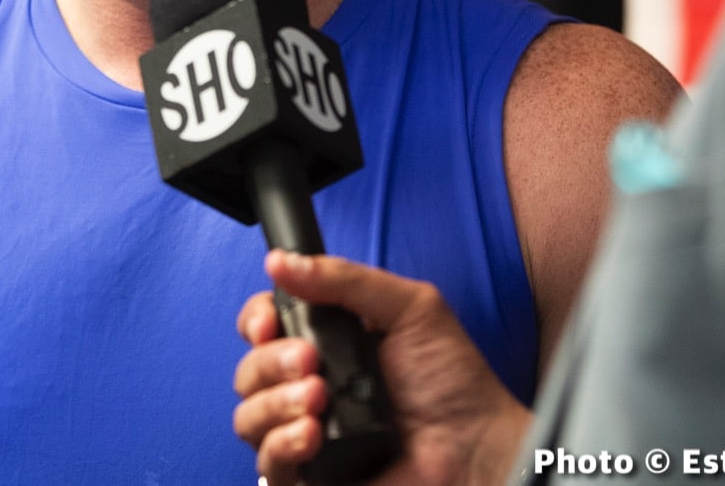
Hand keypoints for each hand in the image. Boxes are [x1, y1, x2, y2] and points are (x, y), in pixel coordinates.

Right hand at [233, 250, 531, 485]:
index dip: (257, 321)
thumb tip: (282, 261)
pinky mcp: (311, 475)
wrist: (475, 446)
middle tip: (313, 362)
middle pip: (249, 369)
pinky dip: (281, 446)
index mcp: (328, 341)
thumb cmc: (454, 382)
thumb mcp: (409, 308)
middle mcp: (309, 385)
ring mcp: (306, 431)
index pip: (264, 326)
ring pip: (248, 417)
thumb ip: (344, 279)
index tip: (269, 322)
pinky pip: (268, 466)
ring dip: (275, 403)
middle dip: (272, 362)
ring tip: (319, 400)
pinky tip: (312, 435)